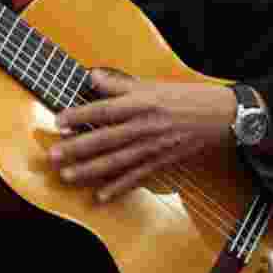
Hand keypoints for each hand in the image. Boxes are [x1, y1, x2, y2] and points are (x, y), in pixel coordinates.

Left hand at [49, 69, 236, 201]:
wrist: (219, 116)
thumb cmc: (183, 97)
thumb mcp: (150, 84)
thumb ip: (118, 83)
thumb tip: (90, 76)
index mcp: (141, 103)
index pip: (105, 110)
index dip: (80, 116)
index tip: (58, 121)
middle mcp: (144, 126)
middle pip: (106, 139)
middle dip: (78, 149)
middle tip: (53, 156)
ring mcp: (153, 147)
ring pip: (117, 161)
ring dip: (91, 171)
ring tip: (67, 176)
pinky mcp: (161, 162)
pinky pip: (136, 177)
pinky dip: (118, 188)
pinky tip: (101, 196)